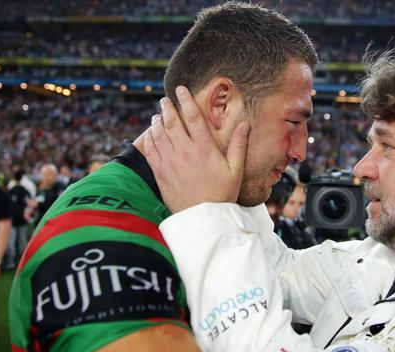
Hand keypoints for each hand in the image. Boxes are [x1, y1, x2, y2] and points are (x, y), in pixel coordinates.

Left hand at [143, 85, 250, 212]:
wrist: (202, 218)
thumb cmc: (221, 195)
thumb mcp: (235, 170)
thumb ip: (239, 145)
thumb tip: (245, 124)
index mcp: (204, 148)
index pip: (192, 116)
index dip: (186, 100)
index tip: (181, 89)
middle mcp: (185, 151)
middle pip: (172, 121)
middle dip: (167, 107)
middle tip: (166, 100)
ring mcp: (170, 161)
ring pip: (159, 133)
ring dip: (157, 121)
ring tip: (158, 114)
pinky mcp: (160, 172)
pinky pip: (151, 149)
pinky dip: (149, 138)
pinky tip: (151, 133)